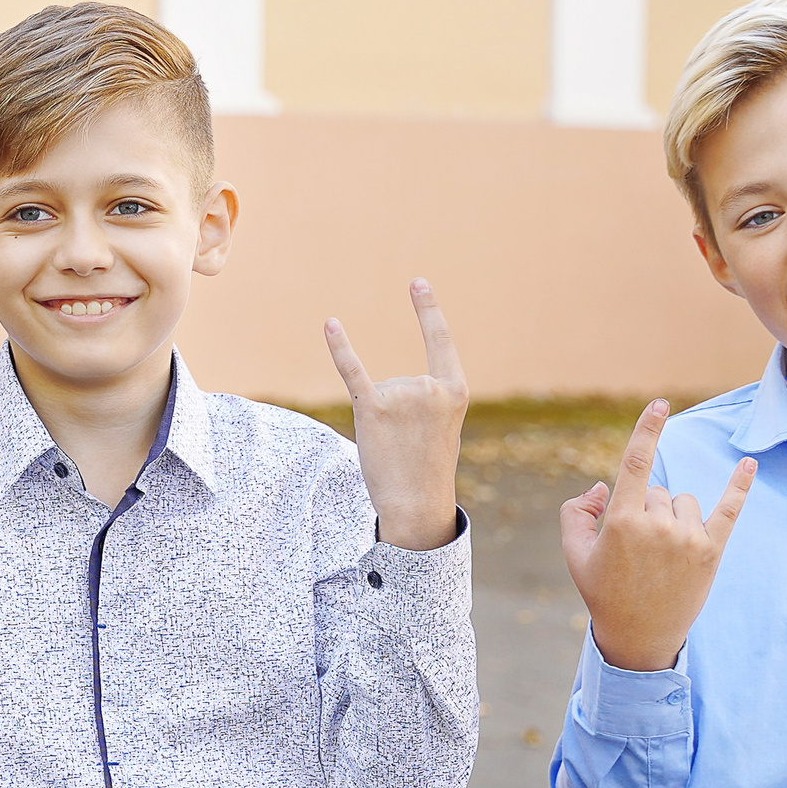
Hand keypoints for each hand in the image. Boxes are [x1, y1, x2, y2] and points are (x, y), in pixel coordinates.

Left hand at [324, 278, 469, 551]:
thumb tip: (383, 385)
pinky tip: (331, 324)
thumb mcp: (443, 428)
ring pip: (380, 392)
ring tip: (396, 448)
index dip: (427, 311)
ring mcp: (402, 396)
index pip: (440, 340)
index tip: (417, 283)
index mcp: (454, 389)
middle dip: (398, 415)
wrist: (416, 504)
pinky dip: (341, 348)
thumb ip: (427, 398)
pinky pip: (353, 372)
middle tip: (410, 447)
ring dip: (382, 421)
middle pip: (400, 382)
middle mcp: (429, 387)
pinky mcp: (372, 409)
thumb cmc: (428, 469)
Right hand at [560, 400, 755, 671]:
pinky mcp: (711, 551)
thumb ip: (576, 512)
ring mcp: (687, 538)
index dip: (648, 430)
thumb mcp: (574, 553)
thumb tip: (603, 487)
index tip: (660, 404)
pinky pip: (728, 510)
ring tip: (662, 556)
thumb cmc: (603, 593)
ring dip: (673, 517)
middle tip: (637, 552)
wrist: (639, 637)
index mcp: (622, 522)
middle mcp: (658, 525)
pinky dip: (739, 486)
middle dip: (645, 511)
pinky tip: (750, 464)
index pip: (636, 463)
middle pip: (657, 491)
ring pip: (683, 502)